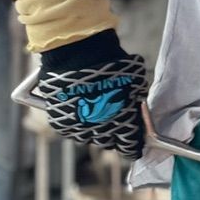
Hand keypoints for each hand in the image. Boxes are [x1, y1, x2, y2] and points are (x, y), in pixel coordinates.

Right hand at [34, 30, 147, 157]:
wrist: (78, 53)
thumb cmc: (112, 64)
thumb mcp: (135, 82)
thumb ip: (136, 99)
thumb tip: (138, 103)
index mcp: (124, 125)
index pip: (130, 146)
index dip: (132, 144)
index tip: (133, 141)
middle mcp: (102, 133)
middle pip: (108, 143)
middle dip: (112, 135)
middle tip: (112, 121)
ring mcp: (80, 130)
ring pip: (89, 139)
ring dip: (93, 130)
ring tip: (94, 115)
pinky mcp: (61, 124)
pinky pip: (71, 131)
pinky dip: (75, 124)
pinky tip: (78, 112)